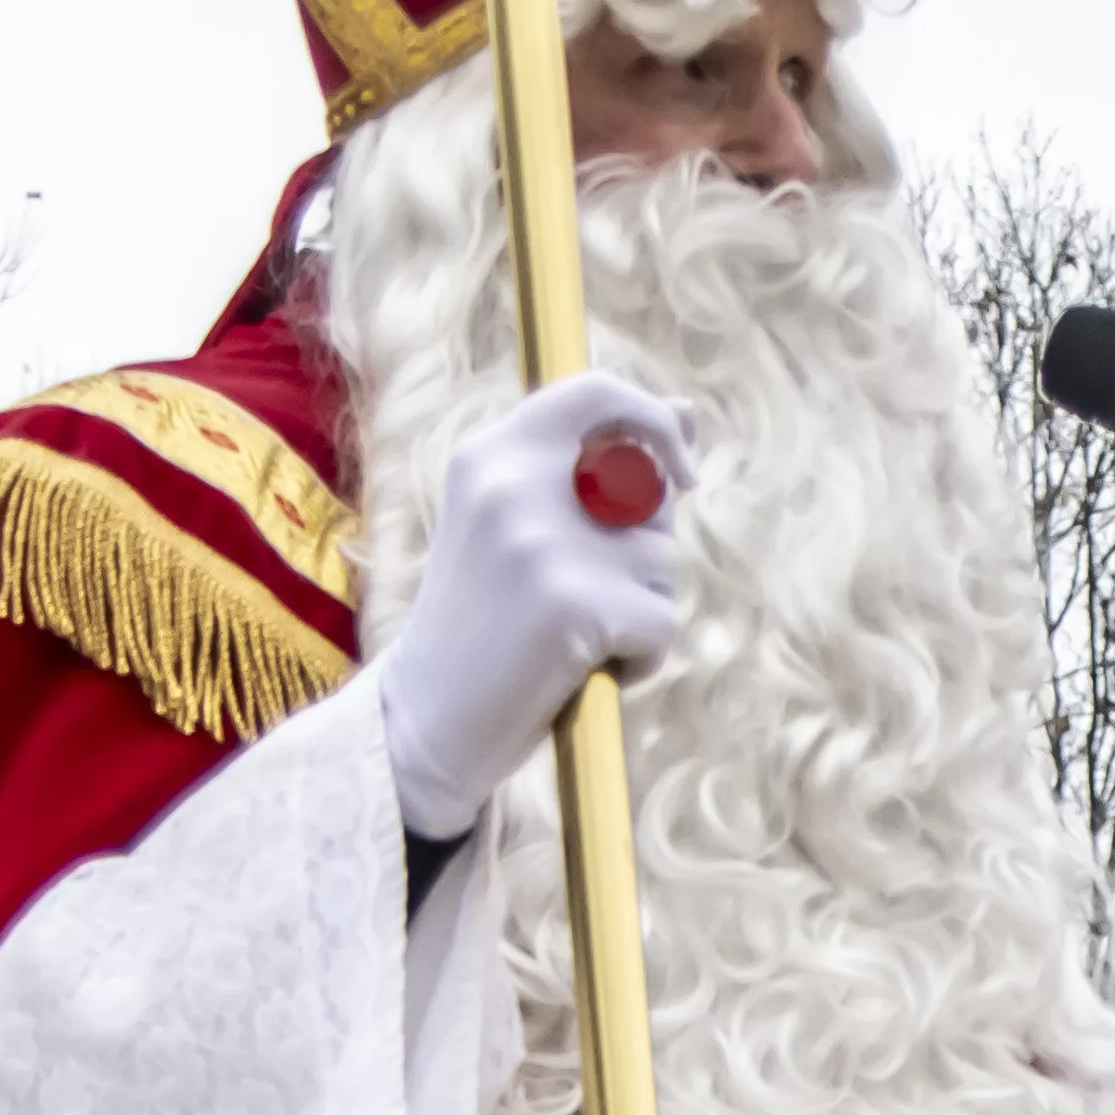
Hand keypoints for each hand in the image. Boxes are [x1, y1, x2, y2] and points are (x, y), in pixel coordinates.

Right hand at [370, 376, 699, 838]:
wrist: (425, 721)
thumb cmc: (482, 624)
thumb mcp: (515, 528)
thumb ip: (594, 471)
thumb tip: (689, 410)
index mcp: (490, 453)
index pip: (595, 393)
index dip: (653, 420)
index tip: (677, 470)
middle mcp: (515, 483)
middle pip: (650, 490)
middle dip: (646, 547)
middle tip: (587, 595)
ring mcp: (547, 544)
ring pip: (665, 562)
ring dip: (642, 608)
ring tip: (574, 638)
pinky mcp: (579, 606)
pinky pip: (662, 622)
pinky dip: (641, 658)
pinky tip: (584, 671)